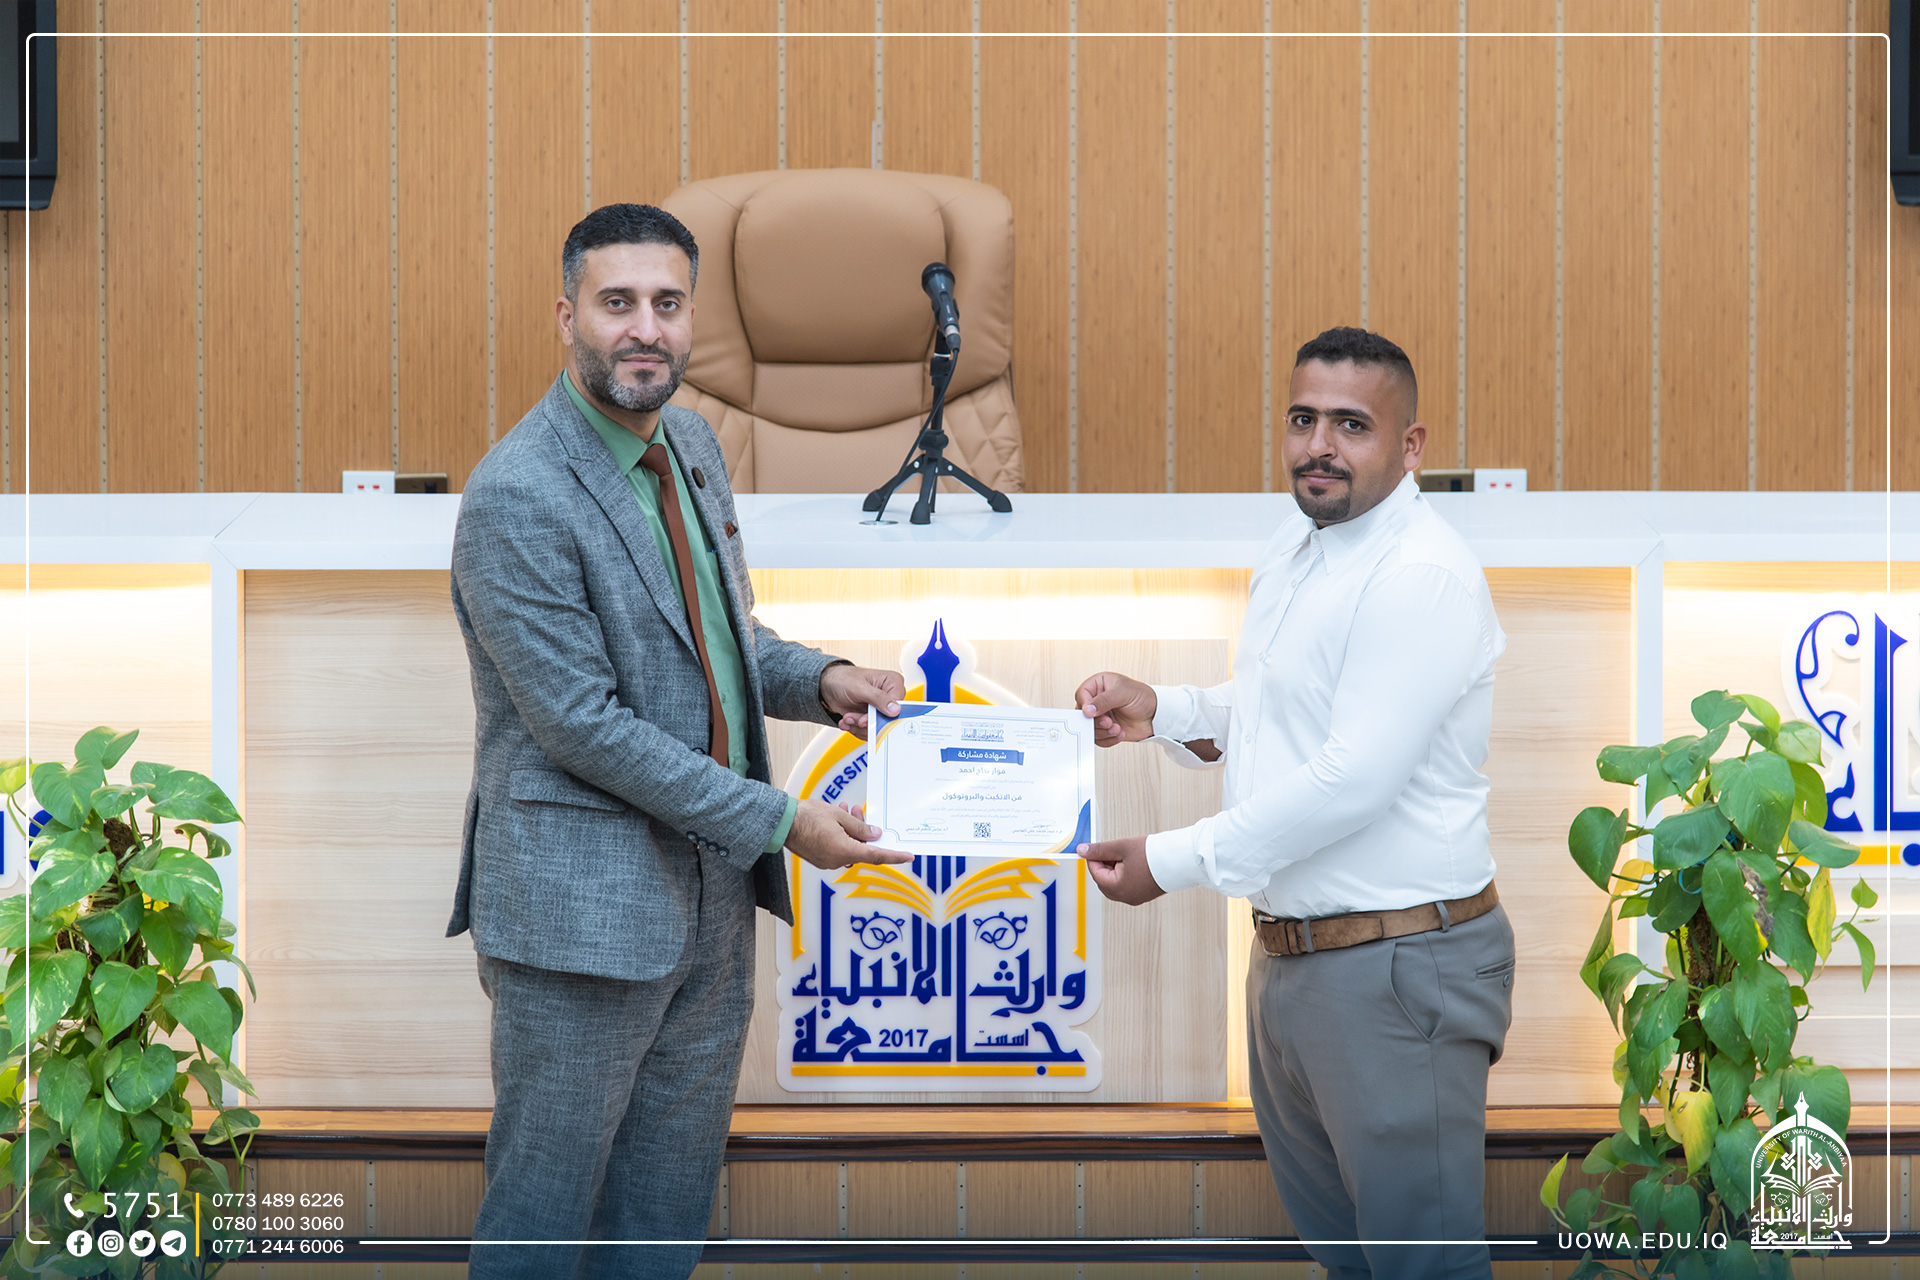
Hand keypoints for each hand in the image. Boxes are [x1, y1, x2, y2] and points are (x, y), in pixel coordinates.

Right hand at [786, 797, 911, 869]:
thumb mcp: (839, 817)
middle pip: (861, 849)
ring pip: (849, 847)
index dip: (894, 856)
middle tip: (859, 813)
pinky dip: (842, 836)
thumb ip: (860, 827)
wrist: (781, 821)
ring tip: (845, 811)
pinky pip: (838, 848)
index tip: (908, 856)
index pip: (876, 856)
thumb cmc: (806, 816)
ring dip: (852, 831)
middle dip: (864, 832)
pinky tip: (837, 819)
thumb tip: (874, 835)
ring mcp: (827, 861)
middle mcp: (836, 861)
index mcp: (844, 851)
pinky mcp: (819, 858)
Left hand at [820, 663, 905, 733]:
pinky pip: (869, 732)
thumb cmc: (844, 679)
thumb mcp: (860, 687)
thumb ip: (879, 698)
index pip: (899, 706)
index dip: (884, 715)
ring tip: (848, 717)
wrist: (829, 686)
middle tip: (854, 718)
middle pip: (888, 720)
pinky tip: (848, 721)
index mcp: (893, 683)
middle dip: (867, 722)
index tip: (868, 718)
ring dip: (859, 726)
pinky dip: (856, 729)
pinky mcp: (873, 719)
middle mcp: (890, 697)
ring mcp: (881, 709)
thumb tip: (895, 709)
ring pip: (877, 729)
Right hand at [1074, 672, 1157, 746]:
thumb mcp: (1123, 693)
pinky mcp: (1106, 730)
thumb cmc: (1142, 697)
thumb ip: (1104, 700)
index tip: (1090, 713)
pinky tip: (1120, 733)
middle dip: (1095, 721)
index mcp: (1098, 685)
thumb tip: (1087, 709)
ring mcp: (1101, 716)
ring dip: (1103, 732)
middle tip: (1108, 722)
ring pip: (1090, 728)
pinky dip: (1108, 739)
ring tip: (1117, 728)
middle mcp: (1097, 701)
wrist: (1156, 715)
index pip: (1082, 694)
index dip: (1085, 704)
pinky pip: (1098, 739)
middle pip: (1082, 714)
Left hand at [1076, 835, 1165, 905]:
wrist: (1179, 860)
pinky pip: (1126, 886)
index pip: (1095, 873)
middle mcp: (1125, 897)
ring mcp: (1135, 898)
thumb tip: (1081, 851)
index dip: (1094, 858)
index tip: (1096, 847)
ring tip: (1124, 855)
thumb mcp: (1121, 847)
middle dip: (1104, 865)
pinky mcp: (1143, 895)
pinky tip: (1132, 862)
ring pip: (1115, 884)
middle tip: (1112, 850)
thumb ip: (1099, 849)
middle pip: (1104, 881)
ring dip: (1114, 869)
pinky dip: (1124, 875)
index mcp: (1117, 888)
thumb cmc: (1152, 854)